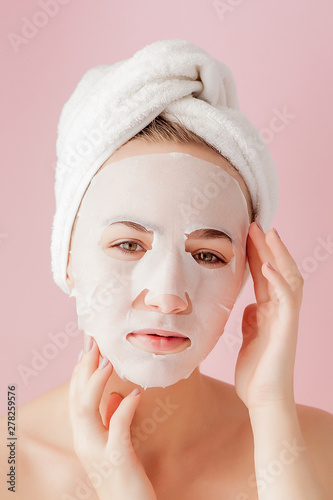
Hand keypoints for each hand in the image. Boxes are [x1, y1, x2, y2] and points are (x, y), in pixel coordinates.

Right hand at [68, 337, 156, 499]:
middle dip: (83, 367)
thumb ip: (111, 420)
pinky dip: (125, 408)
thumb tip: (116, 395)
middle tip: (93, 341)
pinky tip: (136, 393)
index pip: (76, 397)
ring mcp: (97, 451)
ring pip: (85, 410)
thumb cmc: (125, 478)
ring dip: (95, 383)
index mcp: (84, 435)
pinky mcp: (116, 460)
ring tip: (108, 361)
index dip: (80, 371)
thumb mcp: (116, 444)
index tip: (87, 347)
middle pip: (76, 397)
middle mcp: (84, 441)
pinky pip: (116, 428)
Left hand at [235, 221, 303, 410]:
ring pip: (288, 278)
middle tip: (254, 224)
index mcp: (269, 310)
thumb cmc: (256, 371)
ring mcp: (286, 318)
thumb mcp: (249, 337)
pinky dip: (278, 282)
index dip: (256, 254)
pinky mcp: (287, 329)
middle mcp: (280, 310)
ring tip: (268, 233)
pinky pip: (286, 300)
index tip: (245, 234)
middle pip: (277, 270)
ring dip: (278, 255)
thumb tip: (250, 305)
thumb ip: (252, 319)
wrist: (264, 399)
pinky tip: (268, 266)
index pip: (263, 275)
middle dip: (267, 247)